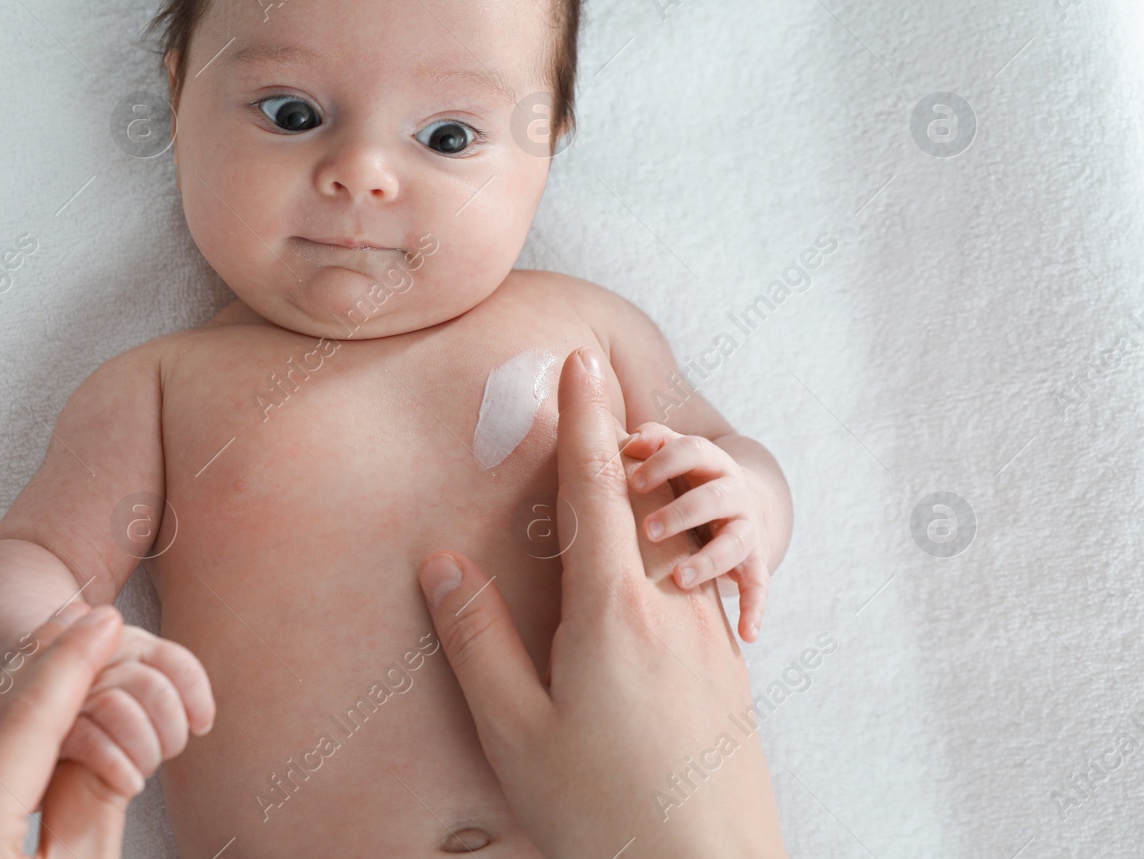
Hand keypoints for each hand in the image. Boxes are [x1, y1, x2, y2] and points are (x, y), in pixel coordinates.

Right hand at [56, 610, 214, 798]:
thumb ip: (155, 691)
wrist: (24, 741)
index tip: (202, 725)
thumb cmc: (93, 725)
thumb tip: (202, 720)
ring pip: (120, 709)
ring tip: (144, 770)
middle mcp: (92, 660)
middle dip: (171, 728)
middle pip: (152, 686)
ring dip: (145, 750)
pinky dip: (118, 766)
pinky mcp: (43, 729)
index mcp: (119, 643)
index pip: (173, 661)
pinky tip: (129, 783)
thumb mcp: (127, 693)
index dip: (196, 694)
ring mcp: (63, 692)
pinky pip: (90, 741)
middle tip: (167, 752)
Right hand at [417, 348, 786, 858]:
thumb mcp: (515, 732)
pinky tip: (639, 589)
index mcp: (613, 612)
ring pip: (675, 540)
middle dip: (620, 443)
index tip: (582, 360)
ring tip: (616, 482)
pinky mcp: (728, 668)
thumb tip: (443, 564)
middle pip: (646, 497)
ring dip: (643, 497)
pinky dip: (664, 553)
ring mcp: (708, 637)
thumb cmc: (604, 811)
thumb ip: (477, 641)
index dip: (586, 418)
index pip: (596, 488)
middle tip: (595, 400)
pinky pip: (692, 585)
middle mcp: (671, 608)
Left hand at [622, 421, 771, 641]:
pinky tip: (746, 634)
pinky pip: (759, 585)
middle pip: (714, 498)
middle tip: (648, 530)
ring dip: (709, 560)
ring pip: (735, 543)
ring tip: (680, 579)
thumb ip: (651, 442)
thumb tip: (626, 442)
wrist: (737, 499)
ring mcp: (747, 528)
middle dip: (682, 513)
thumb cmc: (685, 477)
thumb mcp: (671, 455)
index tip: (635, 481)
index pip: (691, 452)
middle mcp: (733, 492)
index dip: (665, 464)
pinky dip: (755, 609)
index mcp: (709, 462)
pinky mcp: (755, 561)